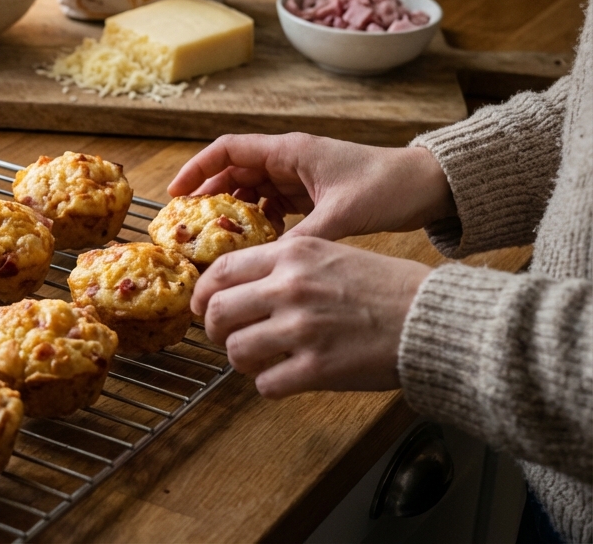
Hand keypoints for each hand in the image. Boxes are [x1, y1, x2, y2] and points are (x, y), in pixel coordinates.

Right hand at [167, 133, 455, 241]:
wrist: (429, 187)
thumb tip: (265, 264)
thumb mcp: (342, 214)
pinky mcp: (310, 195)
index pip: (227, 150)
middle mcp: (289, 160)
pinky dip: (258, 223)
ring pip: (250, 191)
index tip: (175, 195)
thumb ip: (302, 237)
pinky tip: (254, 245)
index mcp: (289, 151)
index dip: (196, 169)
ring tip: (214, 241)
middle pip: (232, 172)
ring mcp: (299, 178)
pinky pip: (271, 206)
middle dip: (207, 196)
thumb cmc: (388, 187)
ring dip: (232, 212)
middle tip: (188, 227)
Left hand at [191, 237, 431, 397]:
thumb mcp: (333, 254)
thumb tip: (243, 284)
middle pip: (219, 311)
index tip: (205, 305)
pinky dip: (269, 384)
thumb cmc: (388, 287)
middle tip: (227, 337)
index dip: (205, 293)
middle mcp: (291, 288)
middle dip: (215, 329)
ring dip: (241, 360)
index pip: (223, 270)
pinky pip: (265, 383)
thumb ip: (288, 264)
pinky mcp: (316, 368)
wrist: (432, 319)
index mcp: (295, 255)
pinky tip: (285, 377)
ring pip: (236, 351)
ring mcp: (302, 329)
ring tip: (260, 359)